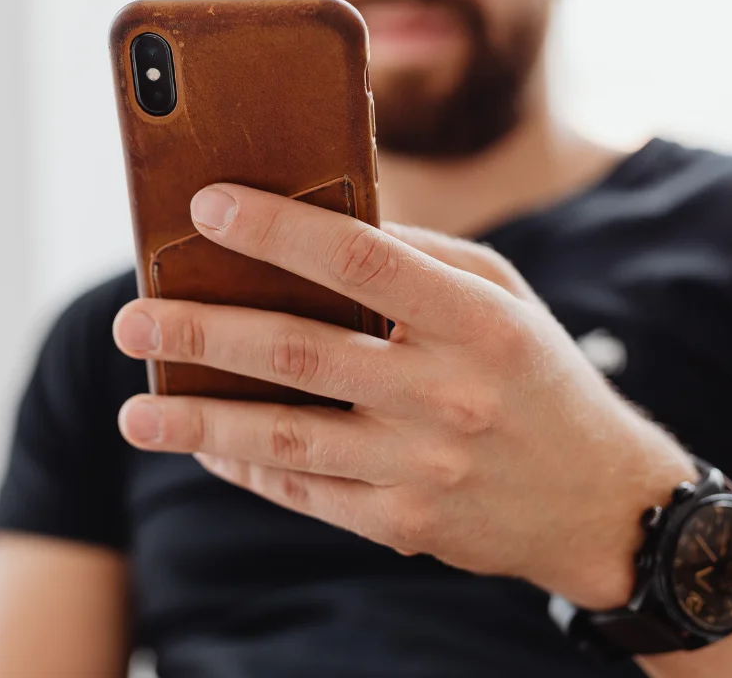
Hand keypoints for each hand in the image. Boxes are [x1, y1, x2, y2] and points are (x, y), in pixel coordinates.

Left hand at [112, 183, 695, 608]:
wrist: (598, 502)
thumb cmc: (536, 376)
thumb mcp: (501, 297)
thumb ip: (419, 257)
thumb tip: (317, 223)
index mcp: (476, 321)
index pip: (359, 259)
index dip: (275, 230)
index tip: (205, 207)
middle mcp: (448, 394)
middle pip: (300, 353)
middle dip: (204, 334)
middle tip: (133, 320)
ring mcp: (423, 469)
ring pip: (286, 438)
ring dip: (200, 423)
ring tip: (134, 410)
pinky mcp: (403, 526)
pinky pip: (303, 491)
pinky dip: (244, 467)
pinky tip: (202, 445)